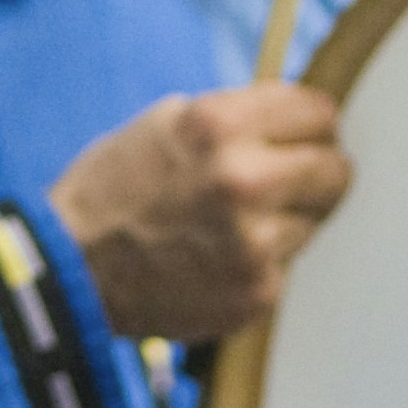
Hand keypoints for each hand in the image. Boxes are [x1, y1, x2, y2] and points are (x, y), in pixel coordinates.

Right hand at [47, 84, 350, 343]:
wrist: (70, 270)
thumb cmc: (114, 190)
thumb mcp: (168, 124)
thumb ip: (238, 117)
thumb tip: (304, 118)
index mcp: (218, 126)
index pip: (321, 114)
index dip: (311, 124)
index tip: (302, 134)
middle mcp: (243, 181)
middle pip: (336, 170)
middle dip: (313, 171)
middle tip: (283, 180)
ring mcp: (254, 243)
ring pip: (314, 221)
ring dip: (285, 219)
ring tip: (230, 224)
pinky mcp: (257, 293)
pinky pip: (286, 265)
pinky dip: (260, 262)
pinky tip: (216, 259)